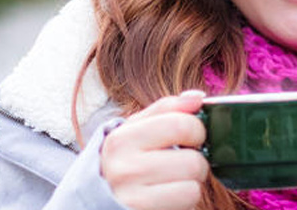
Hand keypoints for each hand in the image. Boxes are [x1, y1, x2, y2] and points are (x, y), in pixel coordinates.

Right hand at [101, 90, 208, 209]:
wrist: (98, 204)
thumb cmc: (126, 164)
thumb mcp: (135, 132)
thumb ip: (166, 110)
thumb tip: (198, 98)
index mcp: (121, 139)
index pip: (181, 124)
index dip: (197, 130)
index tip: (191, 137)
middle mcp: (124, 167)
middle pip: (193, 158)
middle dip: (196, 161)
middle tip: (181, 164)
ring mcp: (133, 195)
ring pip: (193, 182)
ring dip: (191, 183)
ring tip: (172, 182)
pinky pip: (188, 200)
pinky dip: (186, 200)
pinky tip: (169, 198)